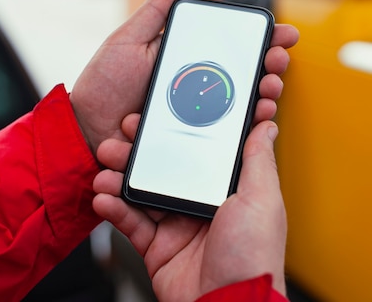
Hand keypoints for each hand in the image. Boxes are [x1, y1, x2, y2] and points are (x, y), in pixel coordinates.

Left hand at [70, 0, 298, 154]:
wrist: (86, 129)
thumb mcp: (126, 43)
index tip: (282, 33)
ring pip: (240, 104)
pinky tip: (259, 118)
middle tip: (278, 61)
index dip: (259, 40)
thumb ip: (152, 15)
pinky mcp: (192, 139)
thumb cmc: (103, 84)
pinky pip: (225, 132)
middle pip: (243, 75)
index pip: (230, 47)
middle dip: (269, 67)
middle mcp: (195, 87)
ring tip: (271, 88)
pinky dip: (247, 126)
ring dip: (264, 95)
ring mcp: (195, 114)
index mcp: (184, 61)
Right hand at [92, 117, 287, 300]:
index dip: (179, 131)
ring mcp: (178, 226)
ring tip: (106, 166)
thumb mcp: (261, 199)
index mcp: (228, 190)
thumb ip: (258, 160)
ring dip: (121, 176)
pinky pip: (132, 222)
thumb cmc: (254, 257)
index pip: (200, 151)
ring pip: (143, 191)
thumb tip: (267, 125)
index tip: (158, 114)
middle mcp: (202, 204)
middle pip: (166, 167)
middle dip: (141, 150)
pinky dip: (115, 208)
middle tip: (122, 136)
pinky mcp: (158, 247)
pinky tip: (104, 196)